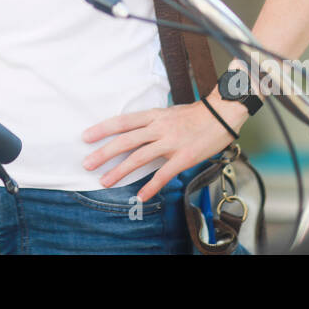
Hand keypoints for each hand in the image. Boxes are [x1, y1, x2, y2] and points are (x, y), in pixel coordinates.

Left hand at [80, 99, 245, 203]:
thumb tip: (133, 132)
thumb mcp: (168, 112)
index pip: (123, 121)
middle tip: (87, 164)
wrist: (222, 114)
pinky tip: (140, 196)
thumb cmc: (195, 115)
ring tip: (105, 181)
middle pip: (125, 140)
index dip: (103, 129)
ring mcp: (171, 142)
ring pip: (139, 157)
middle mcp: (159, 127)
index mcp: (154, 115)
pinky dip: (151, 186)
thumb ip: (151, 123)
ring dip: (120, 171)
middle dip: (104, 153)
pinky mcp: (183, 157)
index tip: (86, 137)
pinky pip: (163, 174)